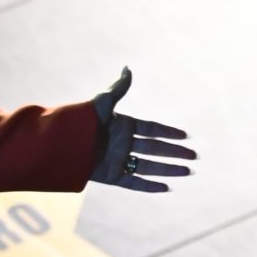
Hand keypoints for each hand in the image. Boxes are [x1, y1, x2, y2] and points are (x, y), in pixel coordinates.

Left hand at [88, 66, 196, 193]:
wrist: (62, 144)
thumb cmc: (81, 120)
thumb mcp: (103, 103)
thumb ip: (118, 88)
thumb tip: (128, 68)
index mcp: (123, 126)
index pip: (152, 129)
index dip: (169, 132)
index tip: (186, 136)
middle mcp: (123, 143)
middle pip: (155, 149)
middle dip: (175, 153)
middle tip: (194, 157)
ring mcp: (118, 160)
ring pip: (149, 166)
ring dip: (168, 169)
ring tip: (187, 172)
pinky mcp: (111, 176)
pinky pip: (134, 182)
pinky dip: (149, 186)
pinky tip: (166, 188)